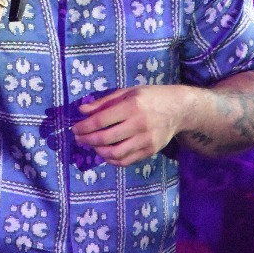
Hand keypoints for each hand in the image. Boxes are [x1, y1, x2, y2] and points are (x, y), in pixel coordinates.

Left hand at [71, 83, 189, 165]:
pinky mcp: (150, 151)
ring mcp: (145, 140)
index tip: (75, 129)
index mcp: (131, 106)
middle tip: (79, 138)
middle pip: (106, 138)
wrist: (178, 109)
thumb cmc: (149, 97)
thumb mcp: (127, 92)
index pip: (101, 120)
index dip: (84, 126)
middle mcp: (138, 124)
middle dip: (88, 140)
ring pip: (115, 153)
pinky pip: (126, 160)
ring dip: (98, 151)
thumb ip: (104, 102)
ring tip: (92, 146)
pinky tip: (106, 154)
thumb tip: (82, 111)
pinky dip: (112, 160)